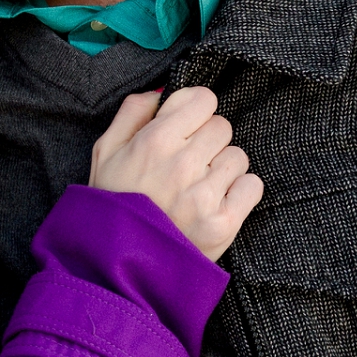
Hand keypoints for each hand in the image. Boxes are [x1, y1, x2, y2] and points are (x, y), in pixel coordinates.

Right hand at [89, 87, 263, 261]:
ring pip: (237, 157)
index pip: (203, 99)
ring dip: (222, 170)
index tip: (187, 129)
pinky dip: (240, 194)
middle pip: (222, 127)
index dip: (195, 112)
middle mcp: (182, 163)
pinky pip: (252, 186)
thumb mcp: (104, 154)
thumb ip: (131, 114)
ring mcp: (204, 195)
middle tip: (189, 166)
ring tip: (198, 190)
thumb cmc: (110, 206)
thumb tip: (161, 91)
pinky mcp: (223, 222)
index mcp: (154, 141)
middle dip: (207, 142)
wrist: (117, 265)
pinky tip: (216, 204)